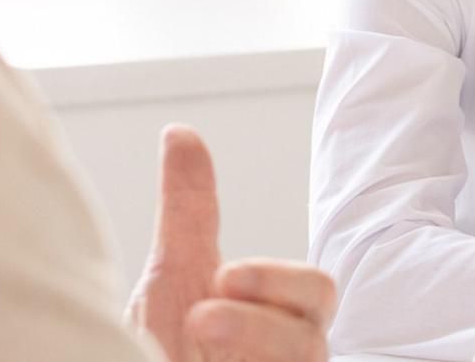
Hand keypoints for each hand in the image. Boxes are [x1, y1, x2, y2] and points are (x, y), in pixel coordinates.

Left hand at [124, 125, 334, 361]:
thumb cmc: (158, 351)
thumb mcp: (171, 278)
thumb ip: (189, 209)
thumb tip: (181, 133)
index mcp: (278, 322)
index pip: (315, 295)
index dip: (278, 281)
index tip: (224, 275)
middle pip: (314, 342)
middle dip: (261, 327)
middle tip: (203, 320)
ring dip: (247, 354)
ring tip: (194, 349)